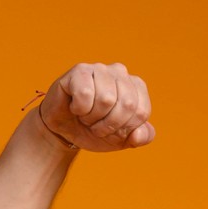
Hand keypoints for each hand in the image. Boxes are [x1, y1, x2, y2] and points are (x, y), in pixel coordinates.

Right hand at [39, 62, 155, 151]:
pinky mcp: (80, 70)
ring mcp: (100, 69)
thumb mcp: (123, 139)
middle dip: (110, 125)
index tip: (112, 130)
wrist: (65, 131)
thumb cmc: (96, 129)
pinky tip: (75, 106)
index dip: (125, 129)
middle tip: (96, 125)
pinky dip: (79, 109)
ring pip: (106, 99)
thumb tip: (138, 134)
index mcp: (136, 87)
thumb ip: (142, 137)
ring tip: (86, 115)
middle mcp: (120, 72)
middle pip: (127, 105)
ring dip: (93, 117)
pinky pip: (85, 94)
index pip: (141, 112)